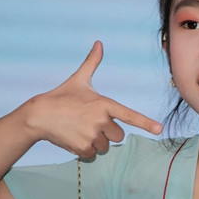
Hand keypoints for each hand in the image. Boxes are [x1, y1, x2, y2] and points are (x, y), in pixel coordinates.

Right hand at [21, 41, 161, 158]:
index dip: (146, 123)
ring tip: (80, 130)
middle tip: (89, 123)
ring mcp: (92, 135)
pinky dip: (86, 151)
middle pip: (119, 136)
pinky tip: (74, 139)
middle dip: (107, 133)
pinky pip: (94, 155)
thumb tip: (99, 43)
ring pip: (106, 147)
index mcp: (104, 104)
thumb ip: (92, 63)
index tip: (159, 129)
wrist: (39, 115)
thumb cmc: (61, 96)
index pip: (130, 115)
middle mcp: (101, 120)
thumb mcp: (79, 79)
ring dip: (96, 142)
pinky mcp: (83, 148)